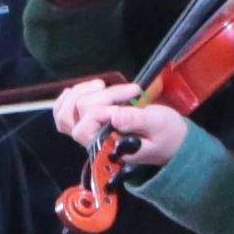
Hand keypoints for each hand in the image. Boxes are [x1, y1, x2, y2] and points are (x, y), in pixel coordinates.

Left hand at [53, 79, 195, 178]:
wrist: (170, 140)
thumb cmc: (167, 133)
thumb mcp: (159, 124)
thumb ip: (137, 121)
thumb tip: (115, 115)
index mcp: (110, 147)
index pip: (90, 124)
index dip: (106, 104)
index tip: (133, 93)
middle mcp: (94, 144)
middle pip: (74, 117)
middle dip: (99, 96)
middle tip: (127, 90)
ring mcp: (89, 135)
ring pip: (64, 115)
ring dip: (81, 93)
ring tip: (103, 85)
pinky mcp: (89, 126)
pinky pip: (63, 115)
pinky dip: (67, 99)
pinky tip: (83, 89)